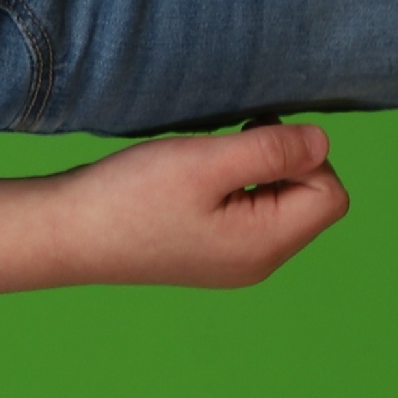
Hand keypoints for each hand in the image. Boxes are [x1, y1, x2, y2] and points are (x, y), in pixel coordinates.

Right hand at [57, 122, 350, 288]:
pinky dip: (234, 187)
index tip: (254, 135)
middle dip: (284, 163)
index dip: (306, 156)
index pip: (330, 195)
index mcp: (265, 244)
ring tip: (209, 158)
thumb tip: (322, 141)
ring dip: (257, 171)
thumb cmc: (130, 197)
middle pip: (311, 201)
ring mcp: (232, 262)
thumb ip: (272, 151)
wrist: (66, 233)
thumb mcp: (206, 163)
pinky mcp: (208, 253)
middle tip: (231, 141)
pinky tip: (194, 178)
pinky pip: (249, 215)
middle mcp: (257, 262)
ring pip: (279, 206)